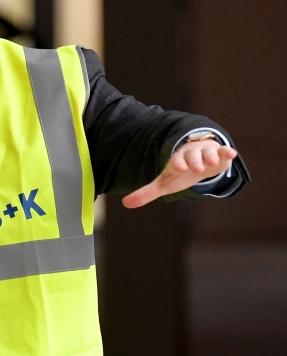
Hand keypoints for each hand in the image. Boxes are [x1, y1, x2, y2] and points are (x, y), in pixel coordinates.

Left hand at [122, 140, 237, 207]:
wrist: (198, 157)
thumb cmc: (179, 172)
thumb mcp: (164, 183)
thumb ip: (147, 193)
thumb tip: (125, 204)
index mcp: (177, 161)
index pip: (176, 161)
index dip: (178, 164)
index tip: (180, 168)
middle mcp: (191, 154)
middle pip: (192, 156)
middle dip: (194, 161)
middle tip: (196, 168)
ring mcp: (205, 153)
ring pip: (207, 153)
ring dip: (209, 157)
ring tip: (211, 164)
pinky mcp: (219, 154)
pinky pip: (223, 151)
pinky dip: (226, 152)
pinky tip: (230, 153)